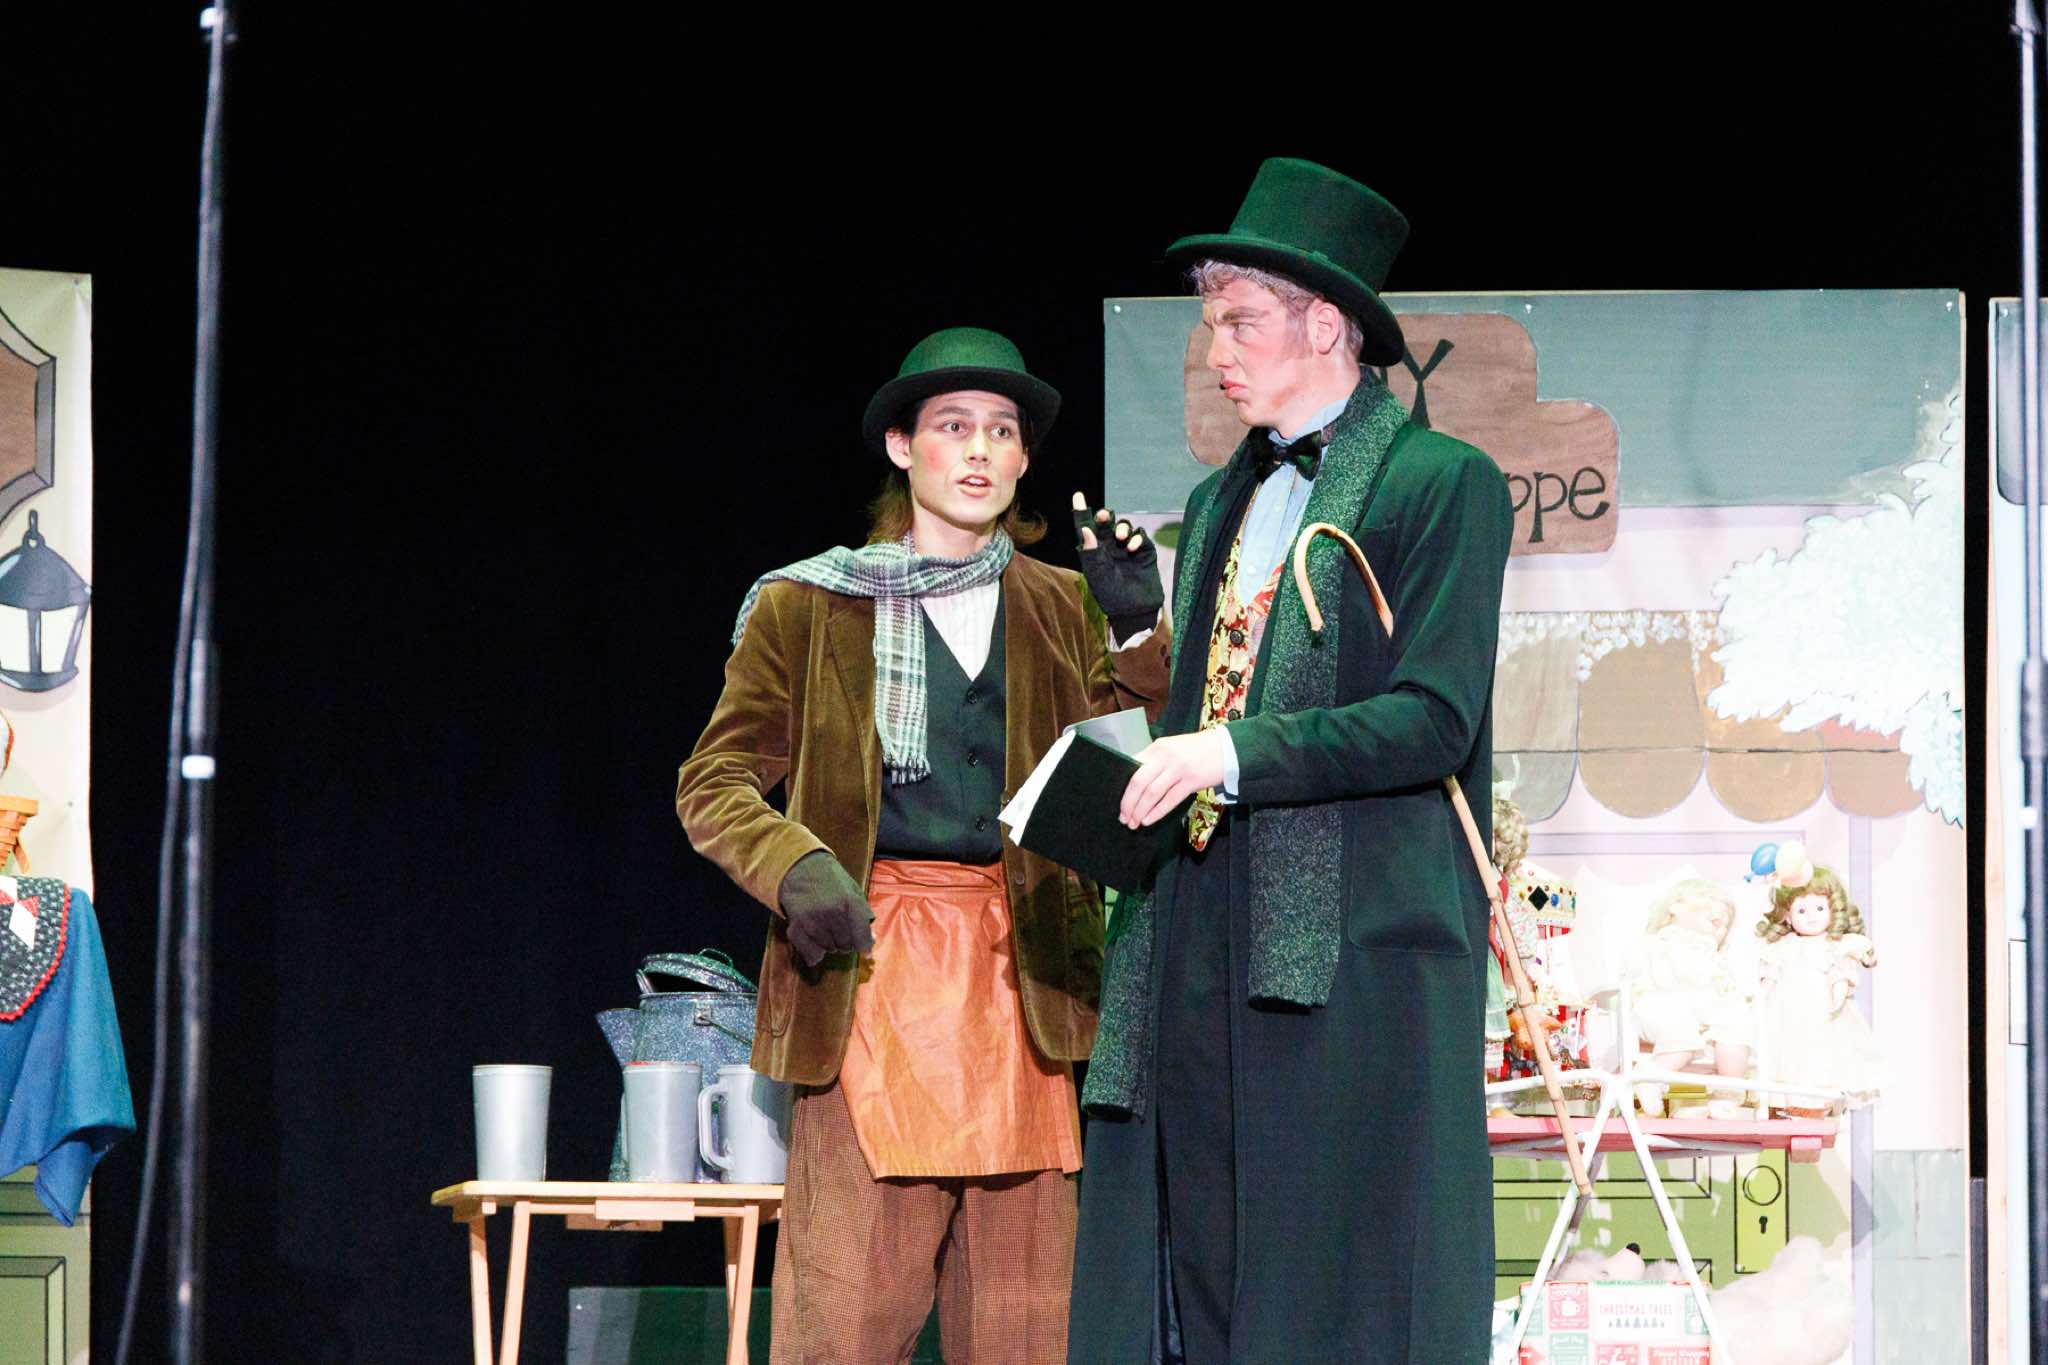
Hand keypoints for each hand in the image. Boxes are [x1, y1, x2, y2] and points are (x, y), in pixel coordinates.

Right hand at [776, 850, 874, 966]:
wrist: (801, 866)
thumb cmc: (832, 880)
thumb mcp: (854, 891)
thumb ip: (864, 916)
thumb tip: (871, 943)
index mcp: (851, 903)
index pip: (862, 940)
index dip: (864, 944)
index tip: (862, 944)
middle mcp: (833, 913)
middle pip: (846, 946)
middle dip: (846, 941)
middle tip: (840, 928)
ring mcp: (813, 921)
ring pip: (828, 949)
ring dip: (829, 943)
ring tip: (826, 927)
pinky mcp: (796, 926)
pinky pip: (810, 953)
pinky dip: (814, 952)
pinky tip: (815, 940)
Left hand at [1072, 492, 1162, 642]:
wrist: (1134, 610)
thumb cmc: (1111, 596)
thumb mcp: (1097, 575)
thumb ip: (1091, 552)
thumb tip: (1086, 529)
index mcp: (1094, 551)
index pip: (1086, 528)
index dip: (1082, 511)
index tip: (1078, 495)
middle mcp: (1109, 546)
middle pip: (1106, 523)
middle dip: (1105, 516)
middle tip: (1104, 516)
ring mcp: (1127, 547)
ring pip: (1124, 526)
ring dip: (1122, 527)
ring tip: (1121, 538)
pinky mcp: (1144, 551)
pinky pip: (1140, 536)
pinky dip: (1137, 537)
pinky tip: (1133, 547)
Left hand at [1119, 730, 1229, 827]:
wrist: (1226, 748)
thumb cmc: (1197, 750)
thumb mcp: (1172, 749)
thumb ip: (1155, 761)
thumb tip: (1135, 782)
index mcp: (1157, 748)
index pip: (1132, 767)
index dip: (1123, 788)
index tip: (1119, 803)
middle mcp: (1166, 756)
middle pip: (1139, 782)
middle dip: (1128, 803)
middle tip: (1124, 817)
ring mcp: (1179, 769)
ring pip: (1152, 793)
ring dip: (1140, 810)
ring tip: (1134, 822)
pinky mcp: (1192, 781)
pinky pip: (1170, 799)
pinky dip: (1157, 812)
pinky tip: (1148, 820)